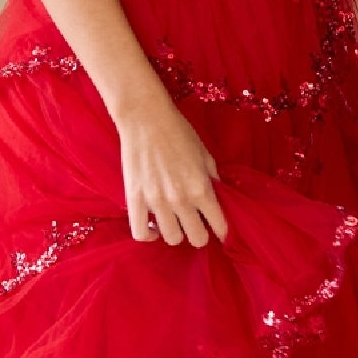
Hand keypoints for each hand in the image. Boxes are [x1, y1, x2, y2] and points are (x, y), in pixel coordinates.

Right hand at [114, 86, 228, 246]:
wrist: (145, 118)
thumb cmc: (178, 132)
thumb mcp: (204, 155)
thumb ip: (212, 179)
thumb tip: (218, 197)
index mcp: (202, 189)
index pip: (219, 226)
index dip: (222, 231)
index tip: (219, 230)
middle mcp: (181, 200)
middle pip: (197, 239)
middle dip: (200, 235)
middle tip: (196, 226)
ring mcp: (156, 202)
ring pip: (171, 238)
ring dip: (176, 233)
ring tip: (174, 223)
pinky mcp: (135, 200)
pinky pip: (140, 233)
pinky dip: (149, 236)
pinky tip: (154, 229)